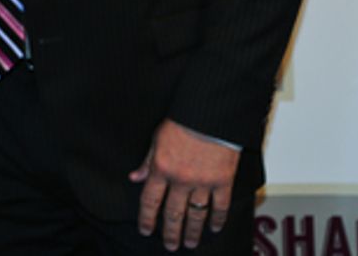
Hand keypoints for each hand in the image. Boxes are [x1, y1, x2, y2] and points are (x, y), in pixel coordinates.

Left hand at [129, 119, 238, 250]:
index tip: (145, 229)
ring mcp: (203, 182)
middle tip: (170, 245)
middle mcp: (181, 179)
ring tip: (191, 243)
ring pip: (196, 214)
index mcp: (161, 168)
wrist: (210, 115)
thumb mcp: (157, 139)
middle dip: (170, 232)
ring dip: (193, 231)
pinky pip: (220, 206)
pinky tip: (214, 227)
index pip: (150, 200)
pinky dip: (218, 219)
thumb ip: (147, 162)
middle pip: (173, 213)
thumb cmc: (183, 122)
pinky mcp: (222, 181)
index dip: (146, 218)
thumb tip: (135, 177)